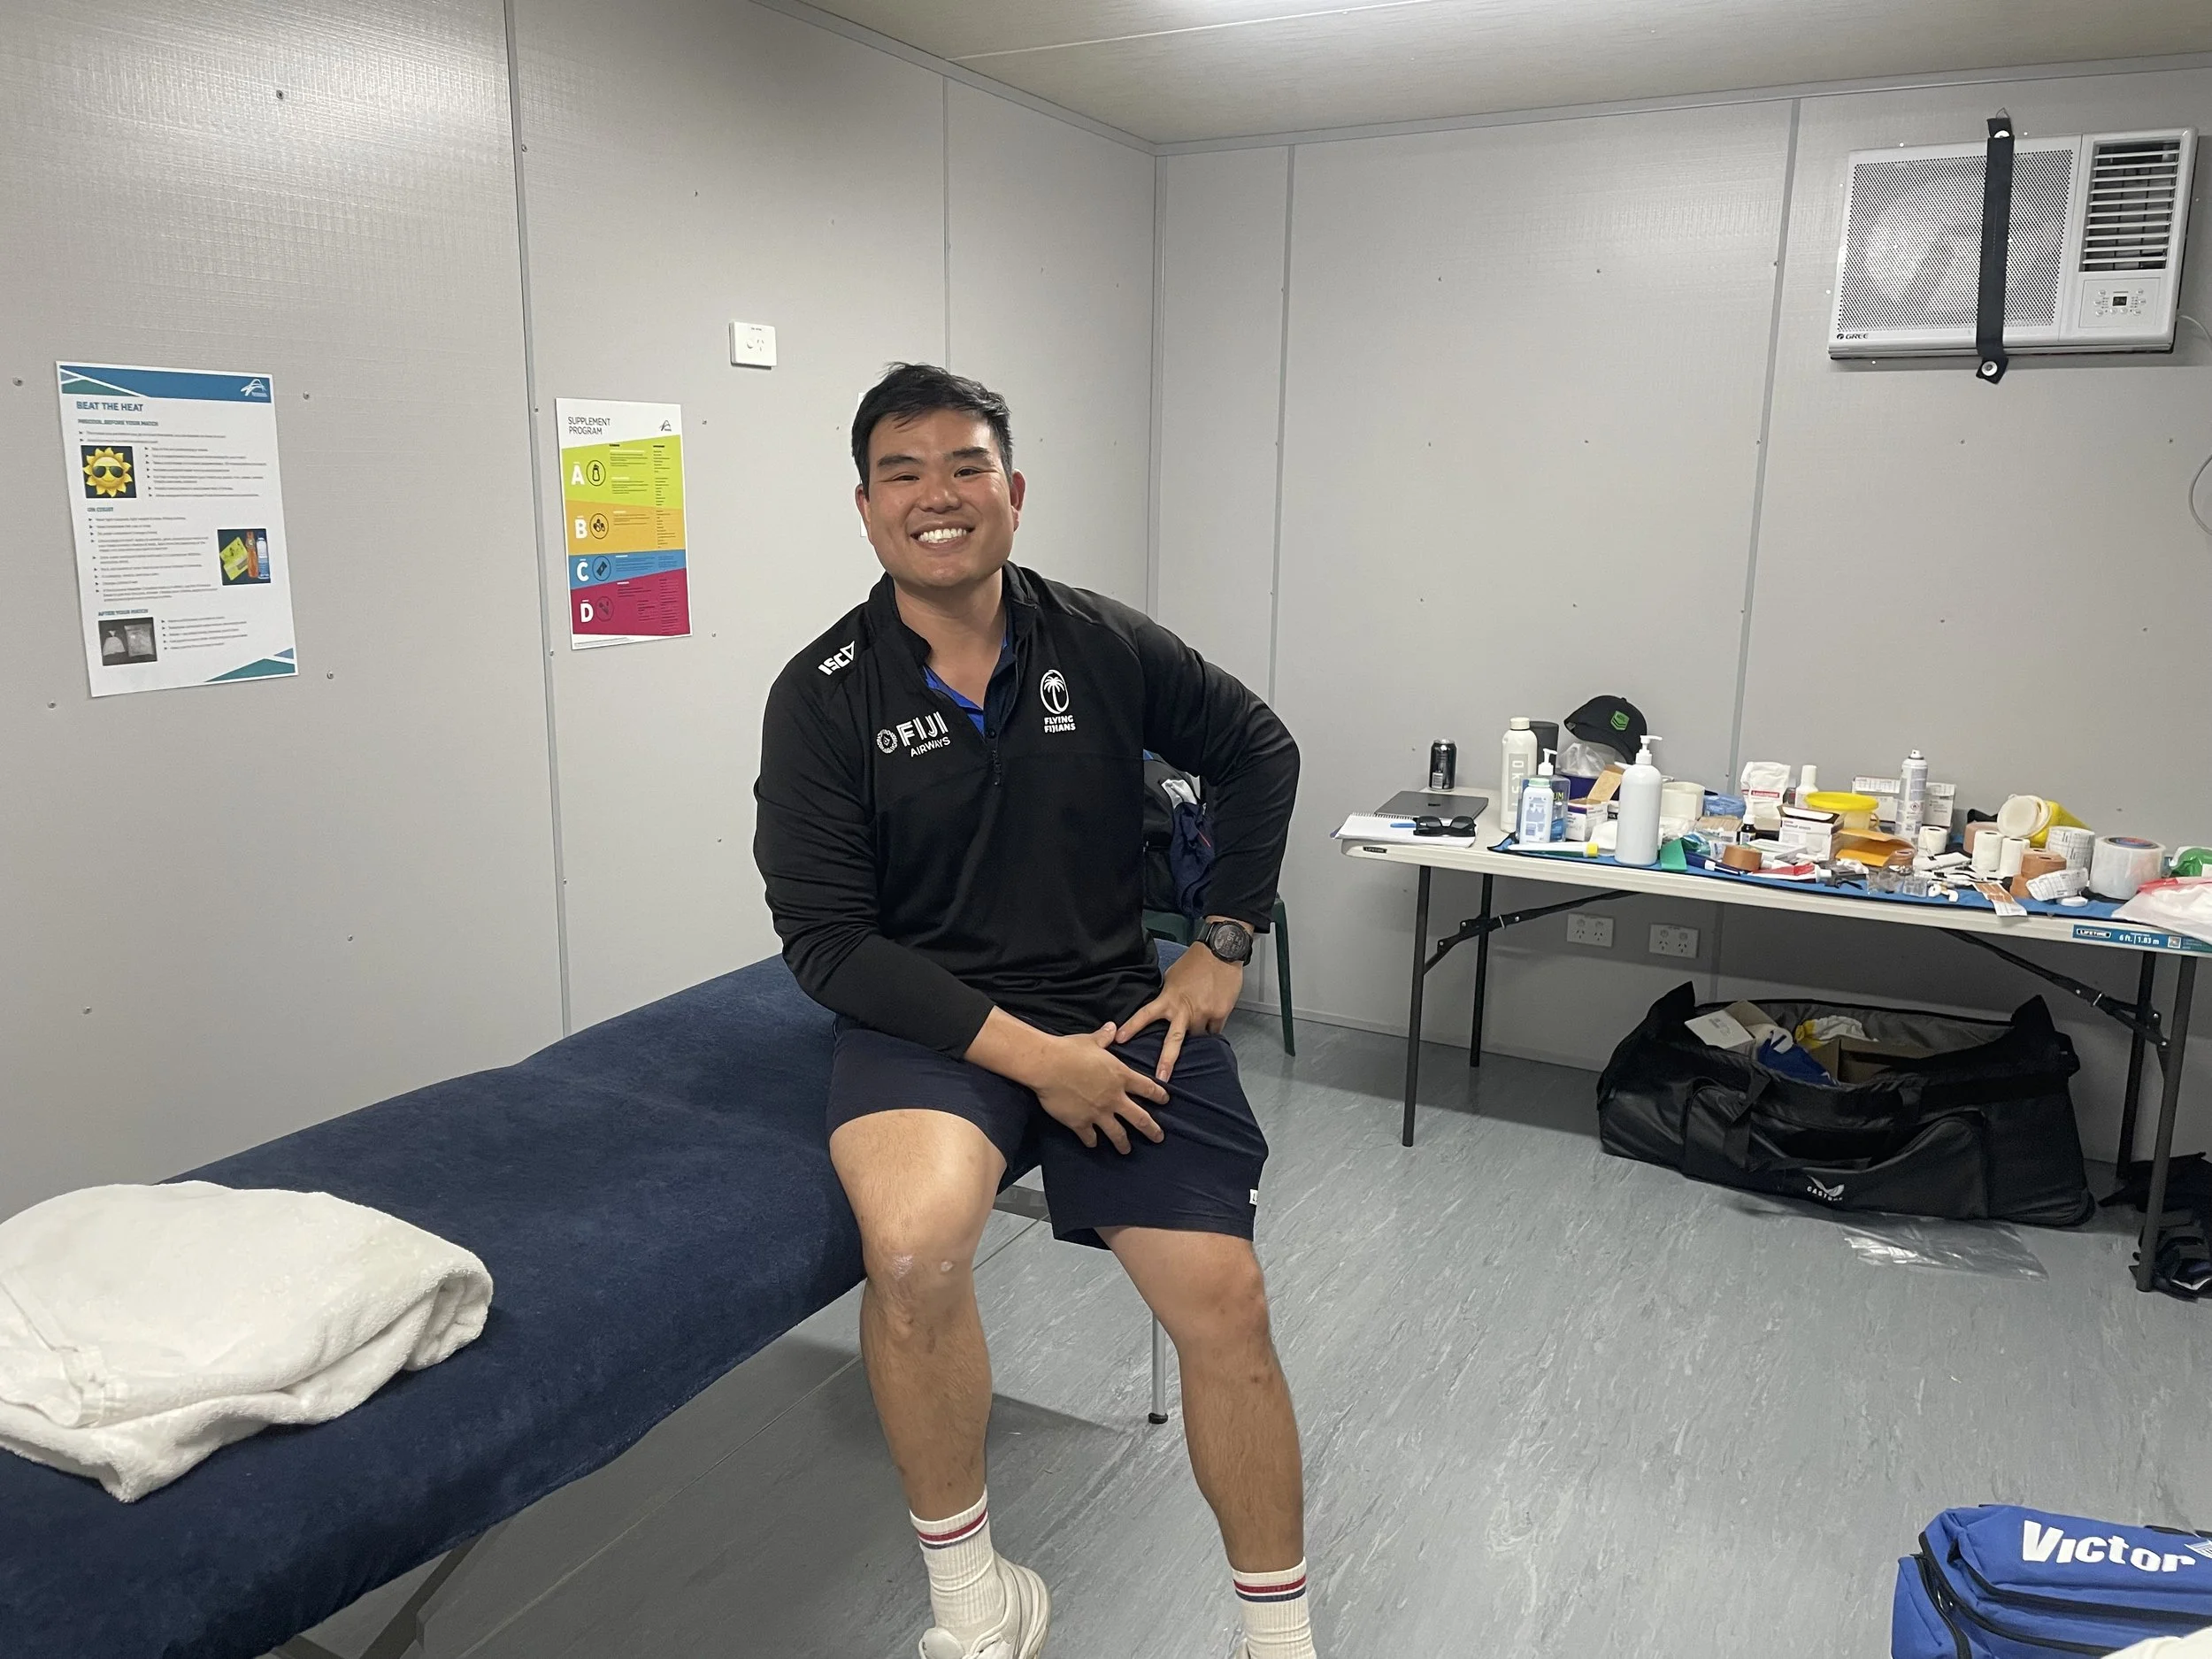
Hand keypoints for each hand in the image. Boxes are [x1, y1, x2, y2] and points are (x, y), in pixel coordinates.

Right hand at [1031, 1024, 1169, 1153]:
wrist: (1048, 1066)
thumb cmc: (1070, 1050)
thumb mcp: (1091, 1041)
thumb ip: (1104, 1037)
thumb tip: (1112, 1027)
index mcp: (1120, 1076)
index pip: (1147, 1088)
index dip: (1159, 1095)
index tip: (1165, 1100)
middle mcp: (1114, 1098)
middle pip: (1140, 1119)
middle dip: (1152, 1130)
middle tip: (1159, 1138)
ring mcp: (1098, 1113)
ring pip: (1118, 1134)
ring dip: (1124, 1144)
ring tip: (1127, 1150)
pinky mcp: (1080, 1123)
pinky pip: (1090, 1137)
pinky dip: (1092, 1141)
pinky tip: (1093, 1143)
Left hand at [1116, 925, 1246, 1080]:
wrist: (1221, 951)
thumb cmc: (1195, 962)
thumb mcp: (1172, 978)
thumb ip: (1167, 997)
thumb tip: (1164, 1009)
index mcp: (1168, 999)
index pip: (1146, 1015)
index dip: (1132, 1027)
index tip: (1120, 1040)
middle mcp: (1184, 1010)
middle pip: (1173, 1041)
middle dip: (1166, 1062)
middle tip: (1160, 1080)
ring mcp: (1203, 1013)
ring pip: (1198, 1037)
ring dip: (1196, 1034)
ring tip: (1200, 1020)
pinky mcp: (1220, 1014)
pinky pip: (1214, 1031)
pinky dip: (1212, 1027)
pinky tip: (1214, 1016)